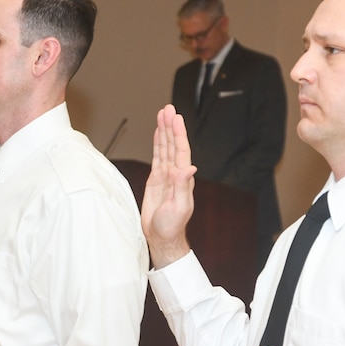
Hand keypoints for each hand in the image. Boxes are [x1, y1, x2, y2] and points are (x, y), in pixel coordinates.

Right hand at [141, 105, 197, 268]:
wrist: (162, 237)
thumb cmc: (172, 226)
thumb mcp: (178, 207)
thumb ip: (182, 187)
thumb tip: (188, 167)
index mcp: (182, 178)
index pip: (180, 150)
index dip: (177, 133)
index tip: (175, 118)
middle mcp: (175, 173)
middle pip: (172, 144)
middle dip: (170, 126)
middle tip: (168, 108)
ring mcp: (166, 176)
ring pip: (165, 147)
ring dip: (164, 131)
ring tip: (163, 114)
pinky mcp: (156, 180)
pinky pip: (157, 157)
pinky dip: (157, 143)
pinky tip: (157, 133)